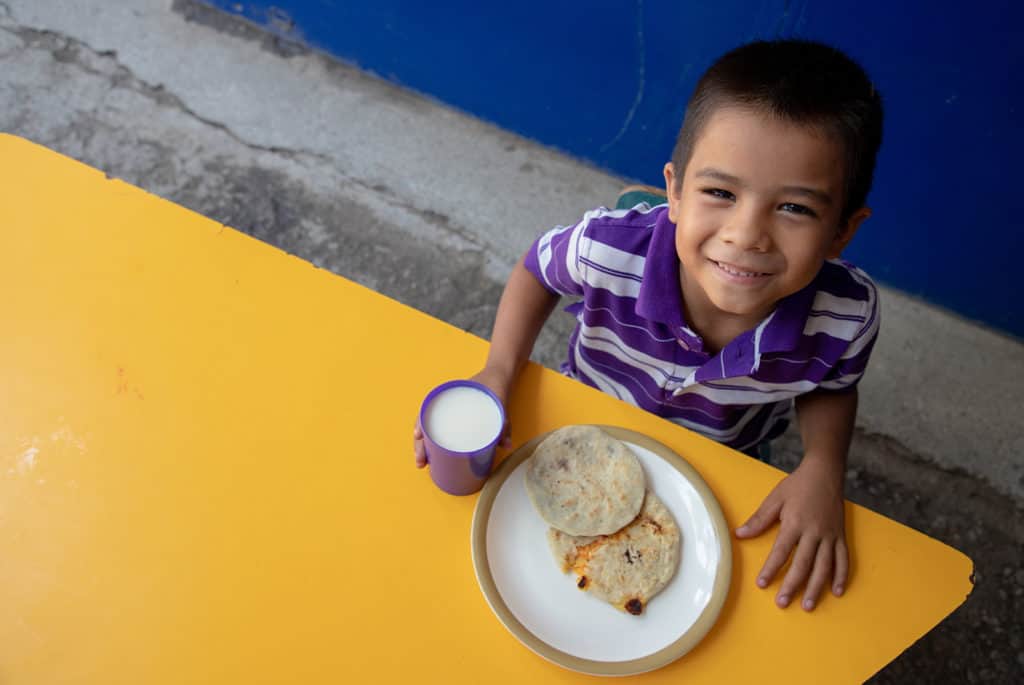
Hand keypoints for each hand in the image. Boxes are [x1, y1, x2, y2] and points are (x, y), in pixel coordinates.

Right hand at [413, 367, 512, 467]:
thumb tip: (505, 445)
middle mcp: (447, 406)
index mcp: (451, 397)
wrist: (499, 376)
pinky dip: (435, 444)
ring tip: (423, 463)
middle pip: (425, 425)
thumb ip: (504, 423)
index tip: (417, 436)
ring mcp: (450, 414)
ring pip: (430, 430)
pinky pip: (441, 432)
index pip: (428, 409)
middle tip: (421, 462)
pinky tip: (432, 456)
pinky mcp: (457, 421)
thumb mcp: (500, 403)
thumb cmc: (494, 387)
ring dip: (424, 447)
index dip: (420, 423)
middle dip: (420, 445)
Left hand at [735, 456, 847, 610]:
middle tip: (782, 603)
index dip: (771, 568)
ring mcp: (830, 535)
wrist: (825, 472)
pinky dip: (841, 576)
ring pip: (824, 566)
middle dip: (792, 585)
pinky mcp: (841, 535)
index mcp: (795, 522)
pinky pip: (843, 559)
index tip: (762, 584)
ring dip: (816, 587)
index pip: (781, 551)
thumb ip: (759, 519)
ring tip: (807, 605)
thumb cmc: (797, 485)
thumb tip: (740, 534)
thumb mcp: (775, 499)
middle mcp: (814, 532)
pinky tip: (836, 591)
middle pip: (803, 563)